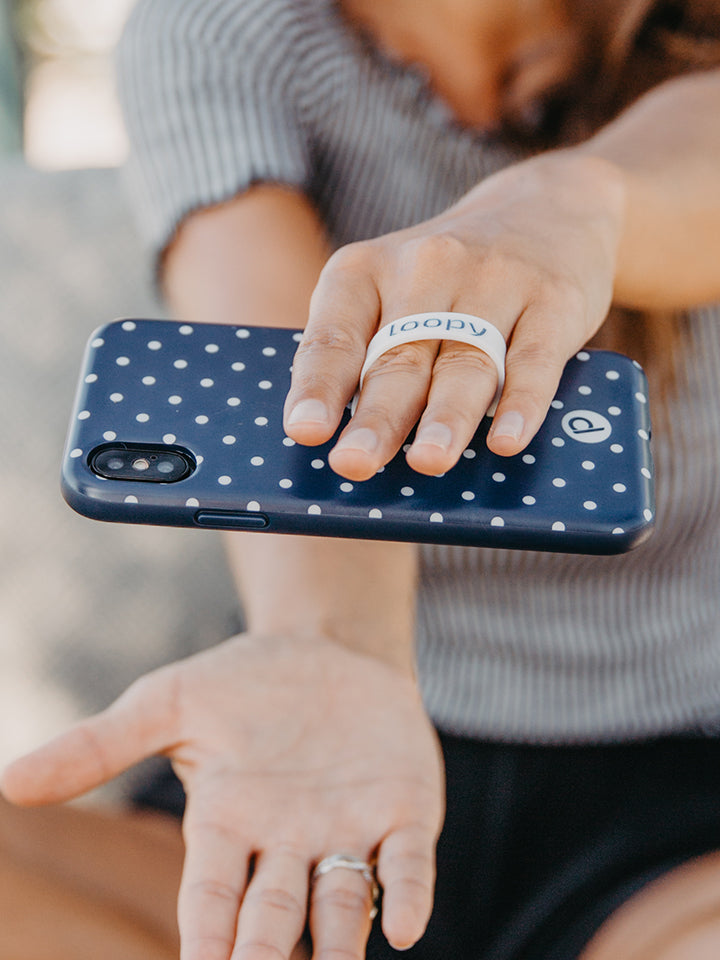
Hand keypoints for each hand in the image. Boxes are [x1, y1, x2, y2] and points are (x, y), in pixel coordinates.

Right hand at [0, 634, 444, 959]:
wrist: (326, 646)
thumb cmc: (242, 682)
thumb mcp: (167, 703)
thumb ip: (99, 747)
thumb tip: (10, 785)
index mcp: (226, 826)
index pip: (210, 898)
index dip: (205, 940)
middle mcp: (286, 845)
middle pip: (273, 919)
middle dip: (265, 956)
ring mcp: (347, 830)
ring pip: (341, 904)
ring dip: (339, 943)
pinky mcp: (403, 809)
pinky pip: (406, 862)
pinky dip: (407, 891)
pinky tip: (406, 924)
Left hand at [284, 150, 624, 479]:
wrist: (547, 208)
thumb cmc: (447, 277)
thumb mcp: (389, 291)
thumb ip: (364, 356)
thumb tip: (338, 443)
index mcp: (366, 270)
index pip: (334, 337)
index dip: (318, 386)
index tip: (304, 430)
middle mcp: (427, 267)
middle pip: (398, 358)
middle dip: (376, 418)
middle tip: (355, 463)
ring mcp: (494, 280)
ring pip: (465, 362)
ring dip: (445, 417)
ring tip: (429, 461)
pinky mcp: (553, 300)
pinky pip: (534, 359)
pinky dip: (521, 403)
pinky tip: (507, 440)